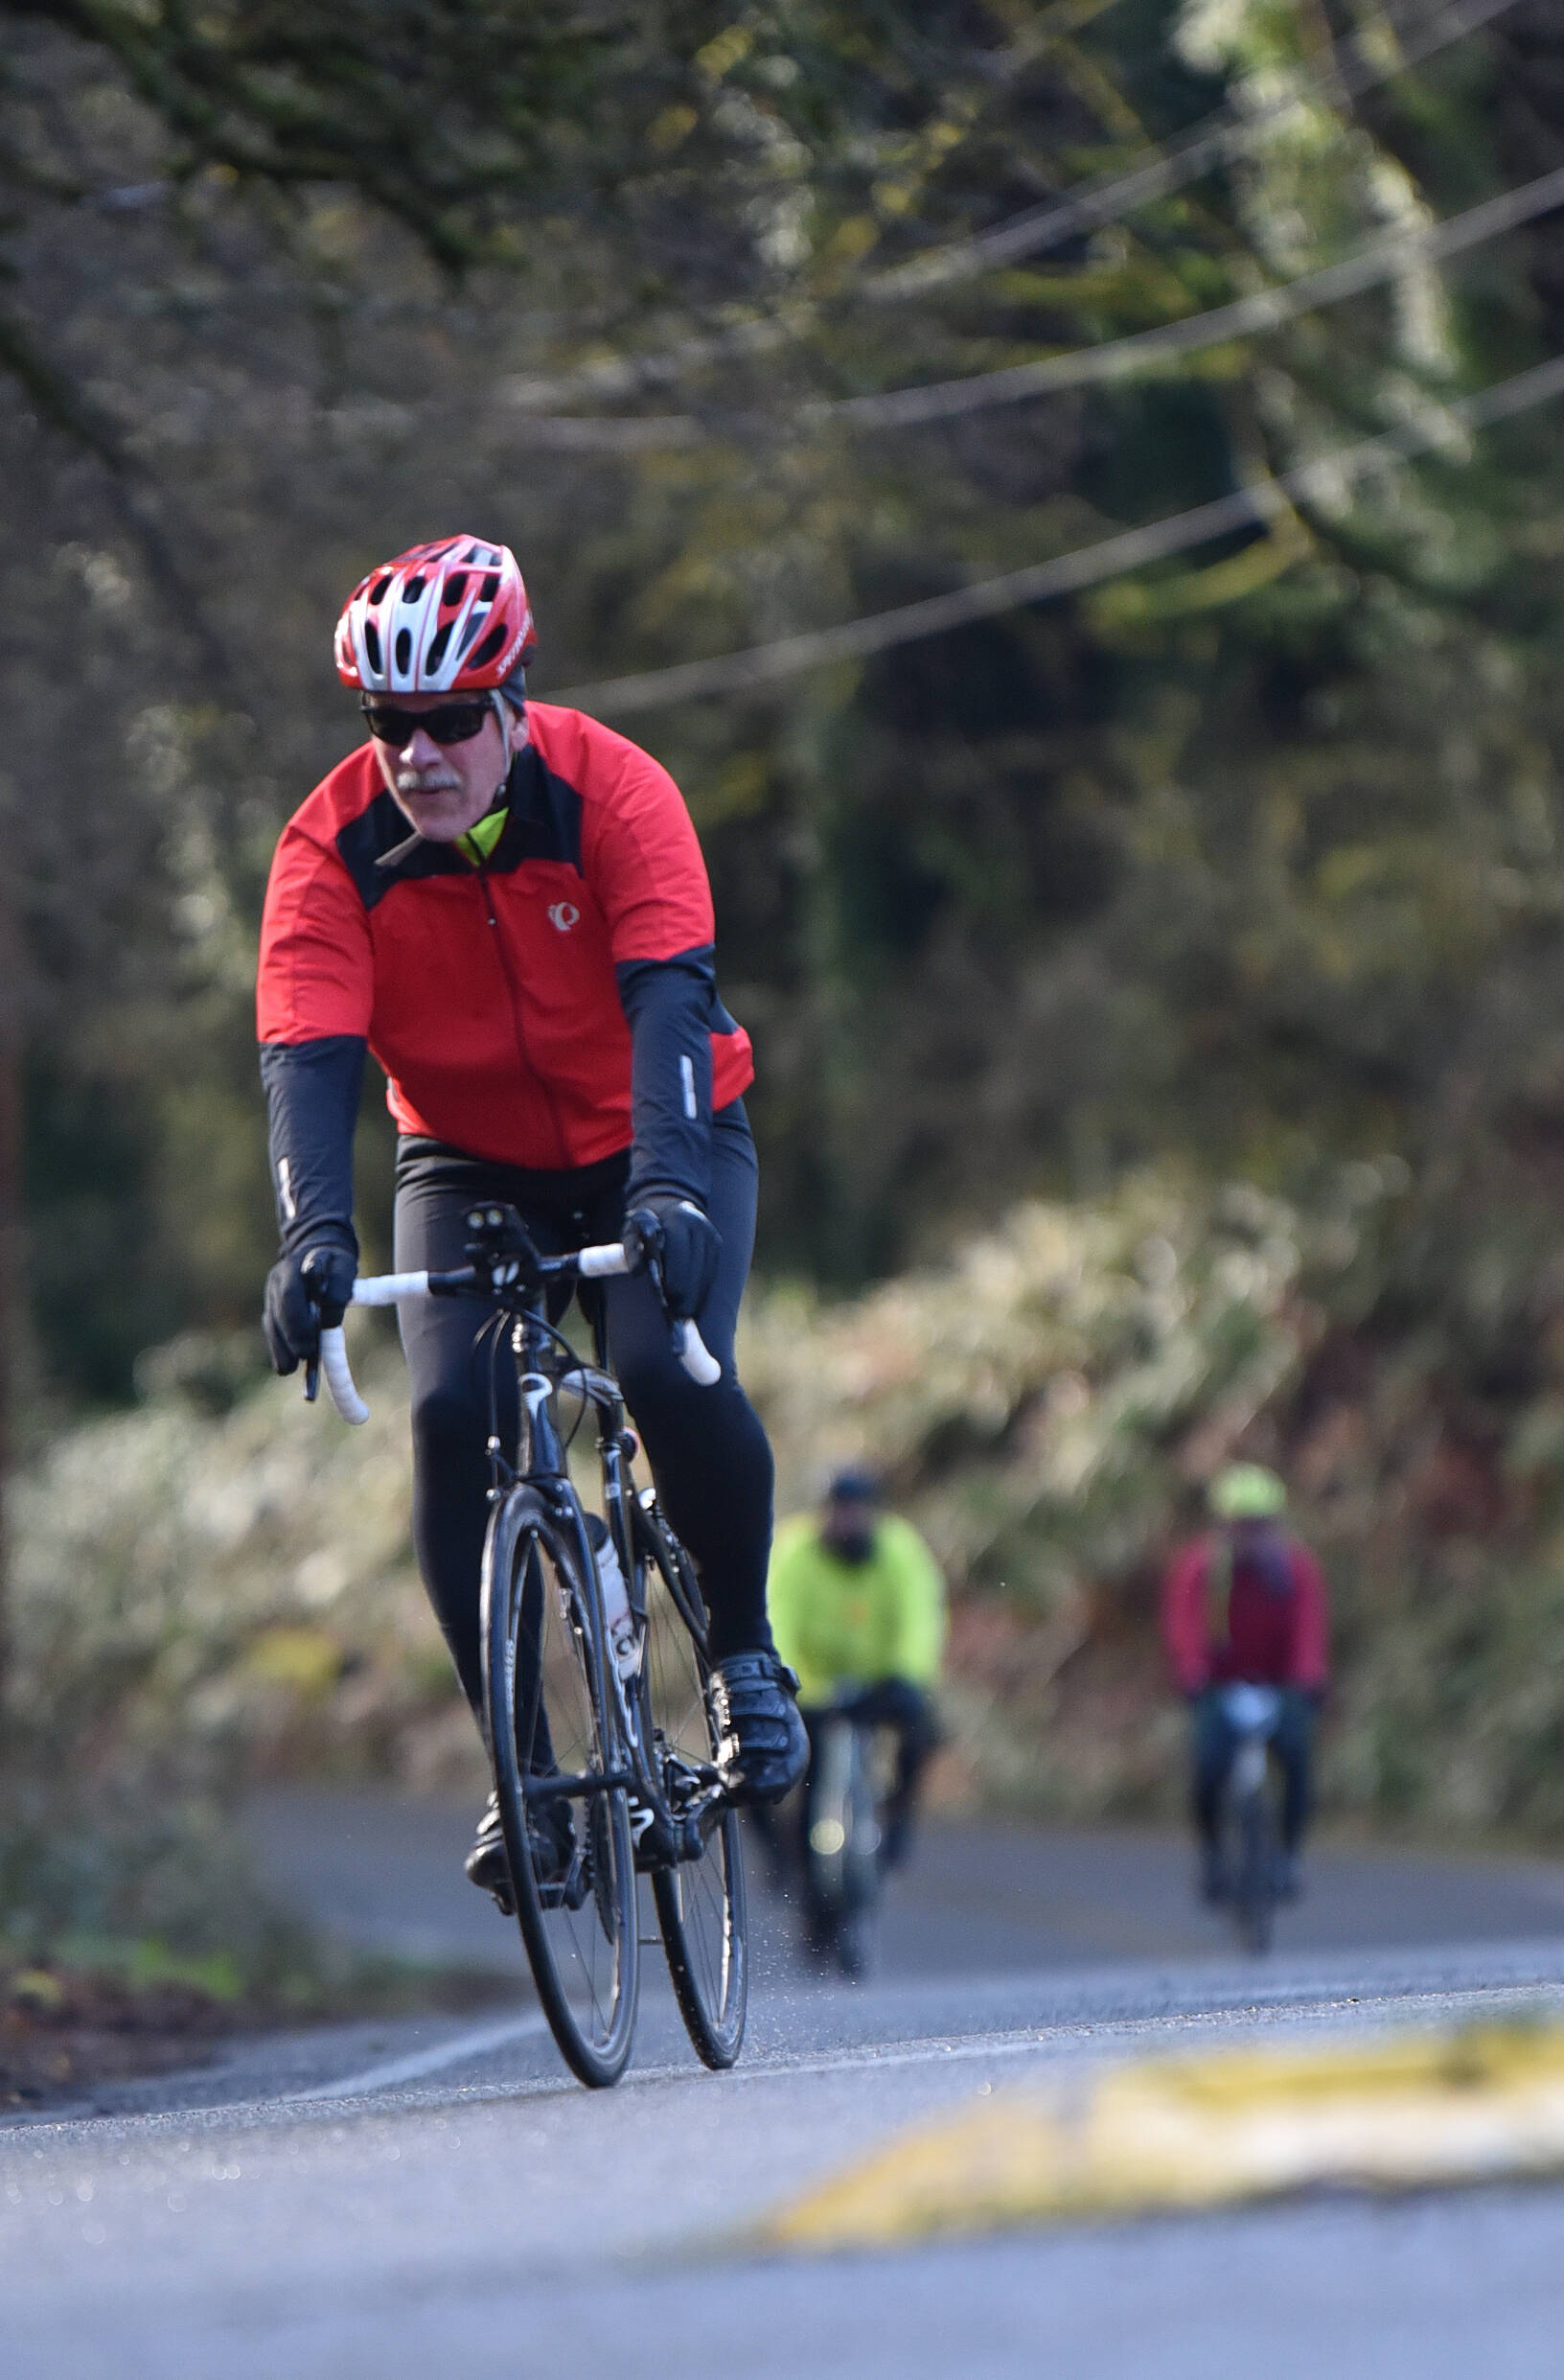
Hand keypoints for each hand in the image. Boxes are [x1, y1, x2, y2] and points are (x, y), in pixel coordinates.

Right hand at [262, 1237, 356, 1374]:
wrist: (318, 1247)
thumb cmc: (335, 1261)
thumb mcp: (344, 1266)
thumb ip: (339, 1288)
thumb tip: (328, 1322)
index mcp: (294, 1267)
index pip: (291, 1294)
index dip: (298, 1320)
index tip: (311, 1338)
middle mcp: (277, 1281)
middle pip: (278, 1313)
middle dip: (291, 1337)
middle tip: (305, 1356)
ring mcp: (271, 1296)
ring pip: (271, 1324)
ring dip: (281, 1348)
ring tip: (290, 1369)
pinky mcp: (272, 1309)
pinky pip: (273, 1331)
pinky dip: (279, 1349)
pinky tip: (286, 1367)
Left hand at [626, 1195, 720, 1320]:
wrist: (667, 1206)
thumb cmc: (645, 1225)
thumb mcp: (632, 1233)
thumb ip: (631, 1251)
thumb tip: (638, 1271)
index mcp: (677, 1218)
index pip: (679, 1252)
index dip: (676, 1278)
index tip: (670, 1300)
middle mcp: (698, 1224)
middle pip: (696, 1265)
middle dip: (688, 1291)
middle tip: (679, 1314)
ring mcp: (710, 1234)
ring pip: (707, 1271)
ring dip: (698, 1294)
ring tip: (687, 1313)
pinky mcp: (716, 1244)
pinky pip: (711, 1271)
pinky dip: (703, 1288)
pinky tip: (695, 1303)